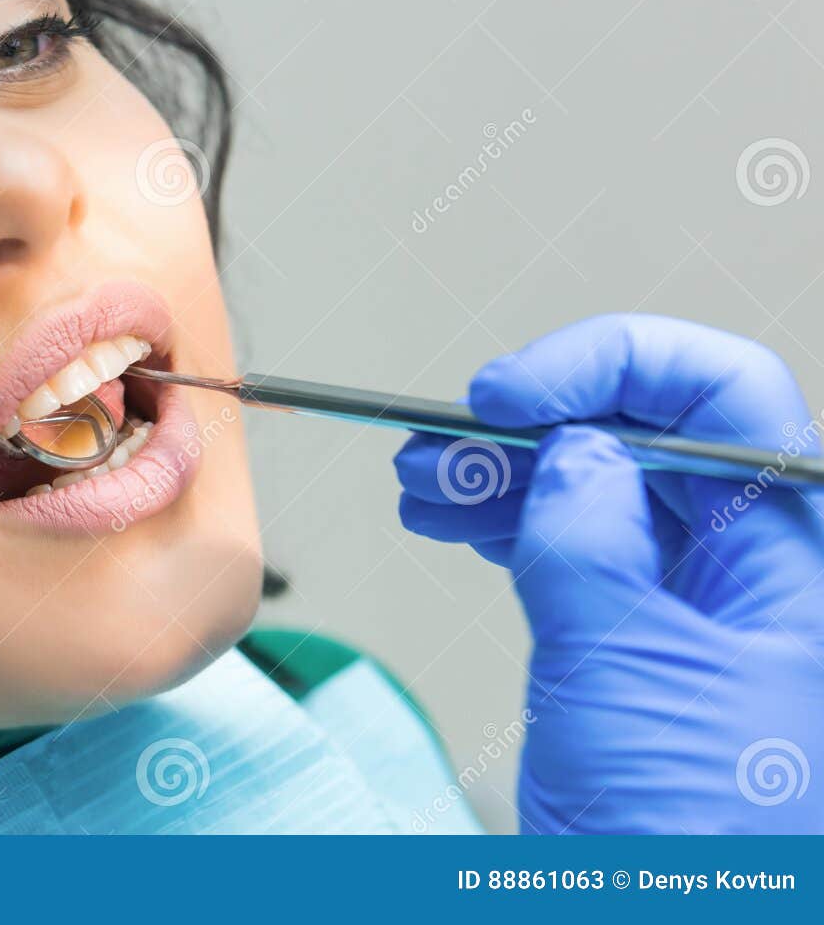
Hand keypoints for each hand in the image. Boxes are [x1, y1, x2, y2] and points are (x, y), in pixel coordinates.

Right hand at [395, 314, 823, 832]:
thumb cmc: (703, 844)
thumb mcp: (635, 666)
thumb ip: (593, 538)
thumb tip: (571, 447)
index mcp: (792, 557)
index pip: (722, 396)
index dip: (614, 368)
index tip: (515, 394)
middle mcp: (746, 568)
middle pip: (646, 436)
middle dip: (538, 421)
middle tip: (452, 437)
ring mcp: (683, 607)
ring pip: (592, 490)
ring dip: (501, 471)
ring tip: (426, 480)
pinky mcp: (627, 646)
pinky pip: (566, 549)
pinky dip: (501, 523)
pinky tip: (449, 518)